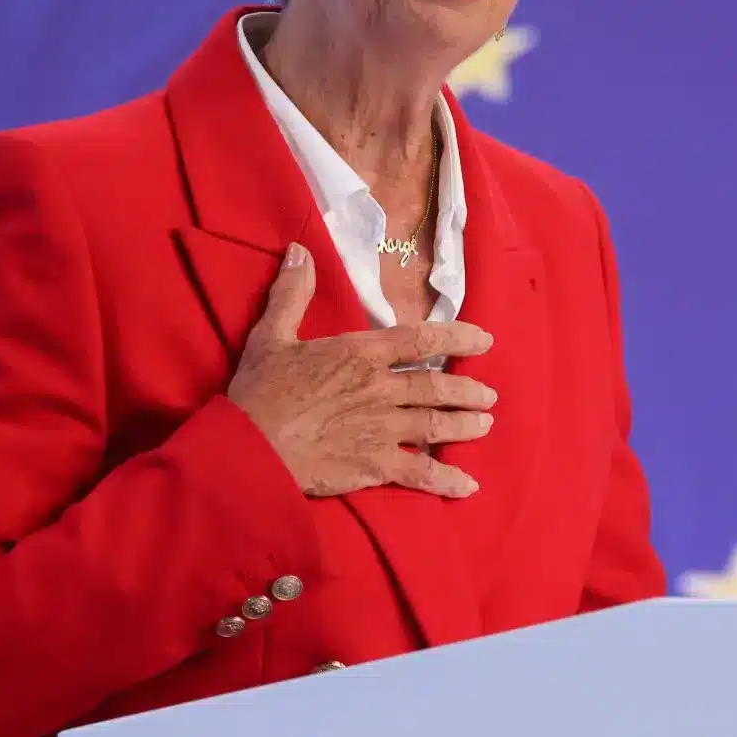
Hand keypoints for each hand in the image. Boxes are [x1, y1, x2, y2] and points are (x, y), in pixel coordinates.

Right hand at [227, 243, 497, 498]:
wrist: (247, 447)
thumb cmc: (259, 392)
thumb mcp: (272, 335)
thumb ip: (293, 293)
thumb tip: (300, 250)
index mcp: (361, 354)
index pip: (420, 339)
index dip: (457, 337)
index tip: (484, 340)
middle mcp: (380, 389)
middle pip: (435, 386)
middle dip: (466, 390)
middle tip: (488, 396)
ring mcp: (382, 429)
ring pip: (435, 425)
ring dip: (464, 425)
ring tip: (484, 425)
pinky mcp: (374, 465)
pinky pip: (419, 473)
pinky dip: (446, 480)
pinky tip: (468, 486)